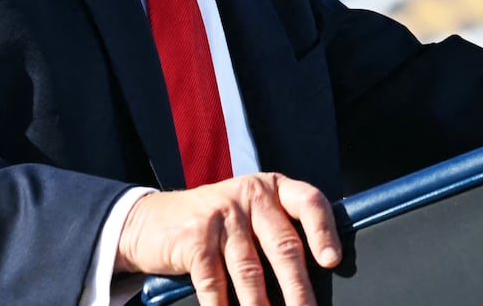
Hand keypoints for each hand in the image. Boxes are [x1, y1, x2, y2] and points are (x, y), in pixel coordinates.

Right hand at [114, 173, 341, 305]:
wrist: (150, 219)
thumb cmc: (215, 221)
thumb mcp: (250, 211)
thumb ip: (279, 228)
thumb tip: (315, 274)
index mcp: (272, 188)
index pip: (309, 202)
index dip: (323, 231)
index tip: (332, 261)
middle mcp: (250, 196)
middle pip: (283, 245)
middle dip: (298, 286)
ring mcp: (221, 215)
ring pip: (250, 269)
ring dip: (261, 305)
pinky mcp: (194, 238)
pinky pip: (214, 282)